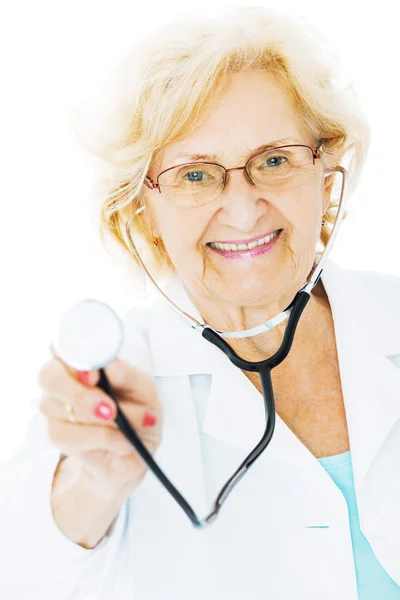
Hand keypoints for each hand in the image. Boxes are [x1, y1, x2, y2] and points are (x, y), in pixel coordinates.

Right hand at [38, 355, 162, 496]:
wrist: (138, 445)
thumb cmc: (139, 407)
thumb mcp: (144, 389)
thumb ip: (127, 375)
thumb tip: (111, 365)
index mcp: (81, 357)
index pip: (63, 346)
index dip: (74, 359)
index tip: (93, 374)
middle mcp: (61, 378)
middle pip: (49, 377)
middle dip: (80, 395)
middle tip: (110, 410)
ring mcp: (54, 407)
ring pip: (61, 412)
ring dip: (102, 424)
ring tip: (128, 427)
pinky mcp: (57, 435)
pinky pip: (71, 437)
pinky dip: (103, 440)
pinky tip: (121, 441)